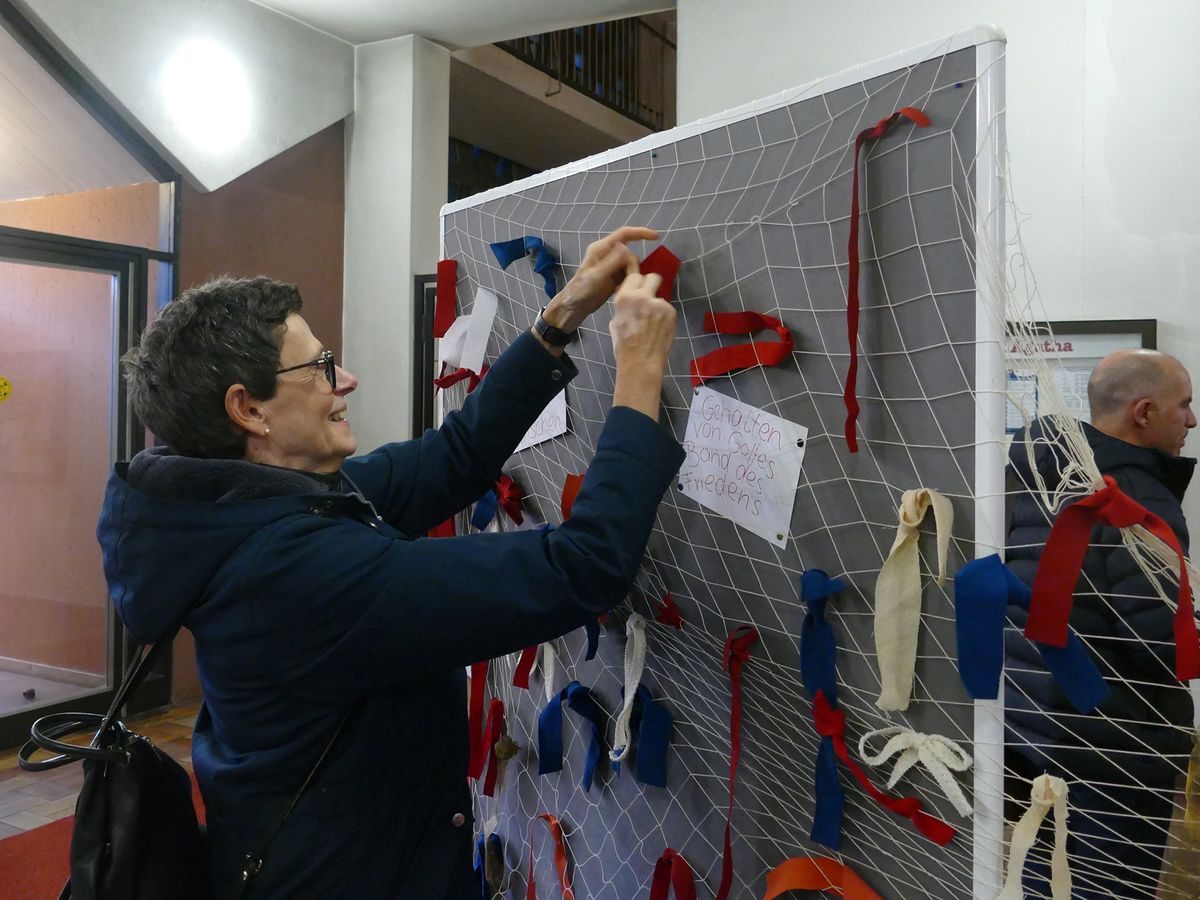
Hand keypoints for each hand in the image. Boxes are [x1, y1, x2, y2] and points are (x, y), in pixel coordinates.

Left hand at [542, 226, 658, 332]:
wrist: (573, 308)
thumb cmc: (580, 291)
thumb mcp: (596, 277)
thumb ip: (611, 262)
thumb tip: (626, 247)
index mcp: (601, 249)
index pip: (624, 234)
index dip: (641, 233)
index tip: (656, 237)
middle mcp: (607, 255)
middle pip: (630, 254)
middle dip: (633, 267)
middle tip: (629, 282)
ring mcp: (611, 266)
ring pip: (630, 266)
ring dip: (631, 276)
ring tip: (622, 289)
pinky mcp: (613, 277)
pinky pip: (628, 275)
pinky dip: (629, 282)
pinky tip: (621, 291)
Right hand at [609, 263, 676, 418]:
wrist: (640, 363)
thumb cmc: (624, 346)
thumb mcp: (615, 322)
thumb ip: (624, 307)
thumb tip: (630, 300)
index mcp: (624, 298)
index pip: (634, 276)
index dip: (636, 284)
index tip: (638, 291)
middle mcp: (642, 296)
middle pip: (652, 277)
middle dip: (651, 285)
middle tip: (650, 297)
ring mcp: (659, 303)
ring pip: (660, 296)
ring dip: (657, 305)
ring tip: (653, 323)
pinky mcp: (671, 312)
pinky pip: (667, 308)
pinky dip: (664, 316)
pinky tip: (659, 329)